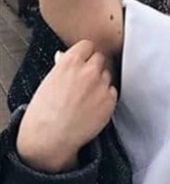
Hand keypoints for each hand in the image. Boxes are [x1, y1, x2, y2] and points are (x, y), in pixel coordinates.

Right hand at [16, 40, 117, 172]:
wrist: (50, 139)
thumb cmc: (43, 114)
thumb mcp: (48, 82)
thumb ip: (63, 67)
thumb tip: (69, 58)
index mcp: (70, 62)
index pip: (87, 45)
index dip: (85, 53)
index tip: (84, 58)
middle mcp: (88, 71)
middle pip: (100, 57)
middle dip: (94, 66)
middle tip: (86, 79)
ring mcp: (101, 85)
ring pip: (107, 74)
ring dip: (100, 81)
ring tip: (86, 96)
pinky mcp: (110, 101)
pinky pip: (112, 91)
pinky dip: (105, 96)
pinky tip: (93, 106)